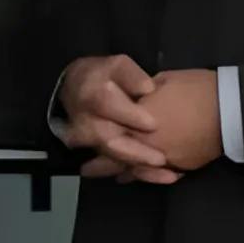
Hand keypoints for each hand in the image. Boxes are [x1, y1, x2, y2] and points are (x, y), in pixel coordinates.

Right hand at [54, 54, 153, 178]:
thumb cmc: (103, 76)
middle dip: (136, 153)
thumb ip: (131, 75)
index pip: (107, 105)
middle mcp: (86, 122)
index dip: (130, 116)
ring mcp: (89, 143)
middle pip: (109, 141)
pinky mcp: (97, 154)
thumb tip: (147, 89)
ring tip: (168, 174)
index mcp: (92, 95)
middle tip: (161, 159)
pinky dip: (140, 174)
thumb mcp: (116, 65)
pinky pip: (117, 169)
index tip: (153, 124)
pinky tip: (164, 177)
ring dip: (140, 169)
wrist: (75, 92)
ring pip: (113, 159)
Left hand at [92, 67, 224, 180]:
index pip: (109, 130)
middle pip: (116, 157)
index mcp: (138, 118)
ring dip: (119, 173)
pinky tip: (136, 177)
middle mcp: (146, 143)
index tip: (77, 138)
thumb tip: (134, 98)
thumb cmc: (197, 89)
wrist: (232, 109)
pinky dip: (144, 176)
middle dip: (99, 165)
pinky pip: (156, 175)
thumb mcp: (165, 81)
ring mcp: (163, 158)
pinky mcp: (180, 166)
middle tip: (85, 170)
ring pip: (134, 170)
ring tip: (108, 177)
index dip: (91, 136)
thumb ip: (143, 93)